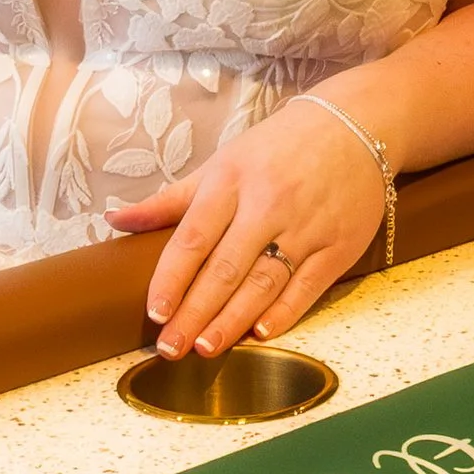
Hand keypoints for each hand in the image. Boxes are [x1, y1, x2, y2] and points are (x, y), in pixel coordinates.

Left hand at [107, 95, 388, 357]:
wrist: (358, 126)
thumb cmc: (280, 147)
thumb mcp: (223, 162)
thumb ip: (171, 199)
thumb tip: (116, 219)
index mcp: (231, 181)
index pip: (193, 237)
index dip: (172, 278)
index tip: (155, 311)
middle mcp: (267, 204)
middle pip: (225, 268)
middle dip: (195, 312)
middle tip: (170, 347)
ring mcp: (306, 226)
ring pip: (263, 282)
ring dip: (233, 319)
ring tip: (206, 347)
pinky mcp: (339, 245)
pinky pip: (307, 286)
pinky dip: (285, 311)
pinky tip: (262, 333)